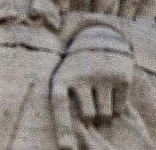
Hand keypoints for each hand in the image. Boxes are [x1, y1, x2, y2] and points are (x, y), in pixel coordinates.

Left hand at [50, 26, 134, 149]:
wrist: (96, 41)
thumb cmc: (75, 70)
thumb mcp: (61, 79)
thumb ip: (64, 104)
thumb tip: (66, 141)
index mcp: (61, 77)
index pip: (59, 104)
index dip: (62, 127)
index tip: (66, 148)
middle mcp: (81, 75)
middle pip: (88, 116)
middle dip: (90, 118)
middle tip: (89, 105)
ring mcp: (102, 75)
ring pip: (105, 114)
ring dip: (103, 113)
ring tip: (98, 97)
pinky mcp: (121, 77)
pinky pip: (119, 107)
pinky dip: (116, 106)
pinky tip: (110, 91)